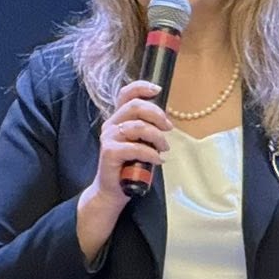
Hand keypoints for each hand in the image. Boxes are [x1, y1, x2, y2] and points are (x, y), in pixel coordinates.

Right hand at [76, 81, 171, 255]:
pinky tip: (157, 160)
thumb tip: (166, 120)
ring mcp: (109, 137)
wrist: (113, 190)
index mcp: (118, 118)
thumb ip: (147, 129)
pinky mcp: (110, 152)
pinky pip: (135, 147)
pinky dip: (150, 153)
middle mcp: (111, 124)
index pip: (126, 94)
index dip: (141, 88)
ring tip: (164, 148)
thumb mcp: (141, 143)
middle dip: (157, 114)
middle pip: (135, 107)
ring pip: (138, 127)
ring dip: (157, 137)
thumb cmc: (130, 166)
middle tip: (168, 128)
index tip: (158, 89)